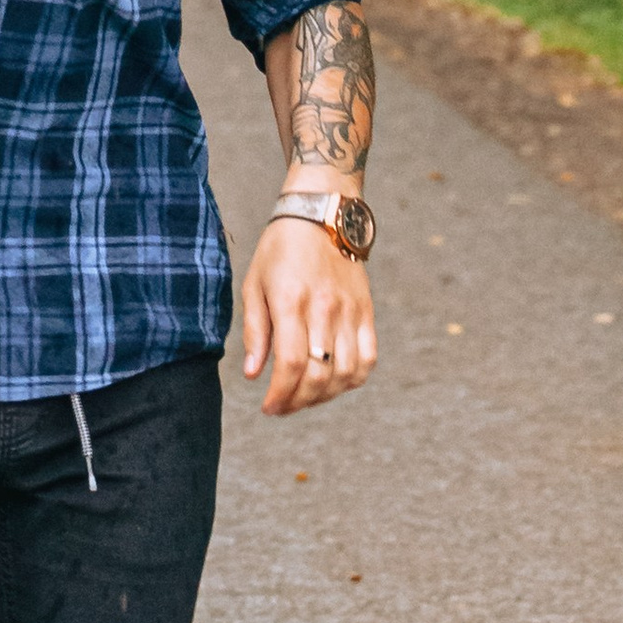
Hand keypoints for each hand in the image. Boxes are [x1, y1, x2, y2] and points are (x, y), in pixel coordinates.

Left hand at [240, 212, 376, 417]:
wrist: (322, 214)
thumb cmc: (280, 249)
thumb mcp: (254, 283)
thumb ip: (254, 331)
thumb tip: (254, 375)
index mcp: (291, 301)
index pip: (291, 364)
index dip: (280, 395)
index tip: (268, 408)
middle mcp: (324, 308)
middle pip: (319, 375)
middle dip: (298, 402)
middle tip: (282, 407)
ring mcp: (350, 311)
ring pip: (345, 373)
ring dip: (324, 396)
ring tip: (305, 398)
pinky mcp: (366, 311)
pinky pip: (368, 358)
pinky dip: (353, 379)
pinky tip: (334, 383)